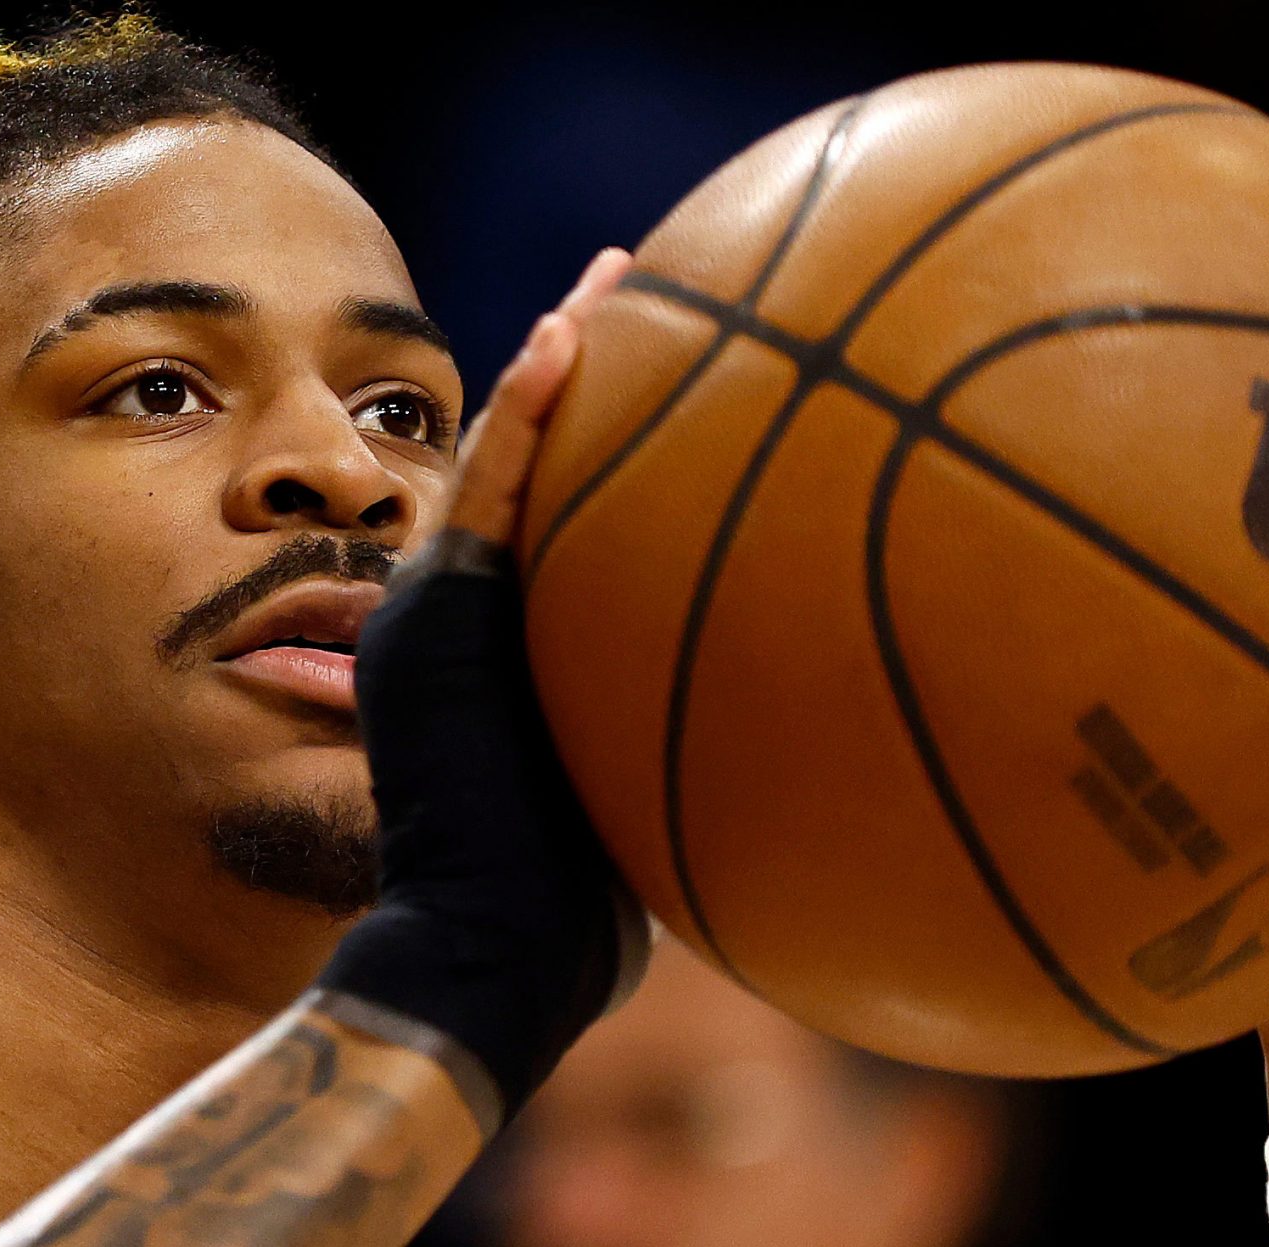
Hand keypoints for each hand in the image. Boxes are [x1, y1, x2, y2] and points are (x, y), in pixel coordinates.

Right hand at [314, 247, 640, 1131]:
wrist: (481, 952)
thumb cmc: (576, 913)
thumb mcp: (660, 812)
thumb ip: (708, 754)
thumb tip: (836, 760)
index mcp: (536, 650)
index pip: (585, 526)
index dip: (638, 445)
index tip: (713, 378)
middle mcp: (483, 617)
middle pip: (547, 469)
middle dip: (603, 373)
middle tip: (668, 286)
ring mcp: (446, 613)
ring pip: (508, 459)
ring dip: (557, 359)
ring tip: (614, 272)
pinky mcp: (432, 622)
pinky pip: (485, 495)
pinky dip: (518, 416)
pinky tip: (562, 338)